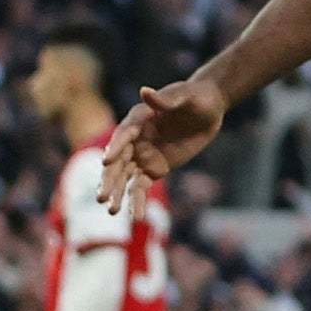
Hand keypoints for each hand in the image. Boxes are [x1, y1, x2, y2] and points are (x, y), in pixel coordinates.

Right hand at [102, 77, 224, 212]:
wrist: (208, 110)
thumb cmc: (196, 97)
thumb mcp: (186, 96)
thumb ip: (166, 98)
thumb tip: (144, 92)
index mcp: (138, 119)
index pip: (123, 134)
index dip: (116, 147)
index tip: (107, 162)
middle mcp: (134, 139)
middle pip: (118, 161)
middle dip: (110, 180)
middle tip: (101, 198)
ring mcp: (142, 155)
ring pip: (125, 178)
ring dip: (118, 194)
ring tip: (111, 211)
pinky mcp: (154, 169)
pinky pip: (141, 187)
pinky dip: (137, 202)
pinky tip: (136, 219)